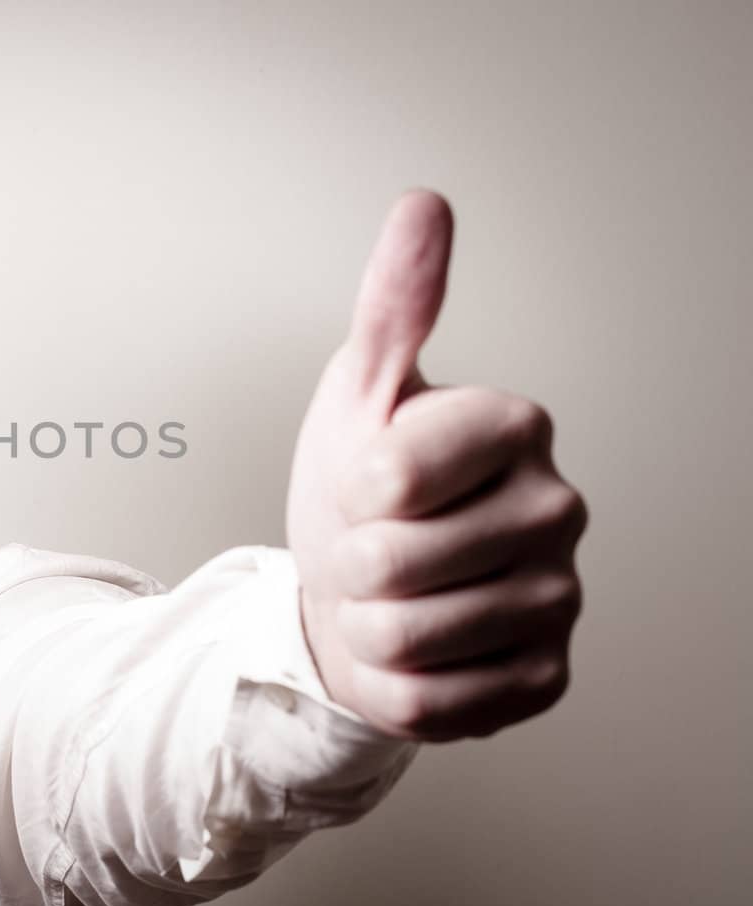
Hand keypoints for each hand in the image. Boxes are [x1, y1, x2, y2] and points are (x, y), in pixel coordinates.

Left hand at [284, 191, 588, 741]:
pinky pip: (434, 703)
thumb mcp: (359, 392)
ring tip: (387, 597)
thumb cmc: (359, 488)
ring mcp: (558, 601)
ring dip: (365, 624)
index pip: (391, 474)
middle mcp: (557, 510)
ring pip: (406, 638)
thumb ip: (394, 305)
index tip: (365, 481)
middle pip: (390, 562)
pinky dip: (395, 684)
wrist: (359, 591)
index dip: (347, 489)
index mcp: (514, 427)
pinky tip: (416, 647)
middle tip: (370, 549)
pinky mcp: (544, 679)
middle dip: (349, 562)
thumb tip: (424, 202)